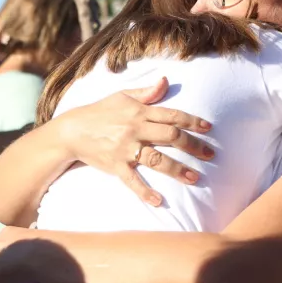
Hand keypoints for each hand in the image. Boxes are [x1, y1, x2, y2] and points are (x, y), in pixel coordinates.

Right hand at [53, 77, 215, 205]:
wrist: (71, 130)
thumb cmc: (99, 111)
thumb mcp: (122, 96)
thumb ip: (146, 92)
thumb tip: (165, 80)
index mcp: (139, 112)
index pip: (172, 116)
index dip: (192, 121)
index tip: (208, 128)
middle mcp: (135, 129)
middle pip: (171, 137)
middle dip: (193, 146)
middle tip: (210, 155)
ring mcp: (126, 149)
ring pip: (157, 160)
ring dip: (178, 170)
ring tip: (195, 178)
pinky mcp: (115, 166)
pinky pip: (132, 181)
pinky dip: (145, 192)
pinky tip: (159, 201)